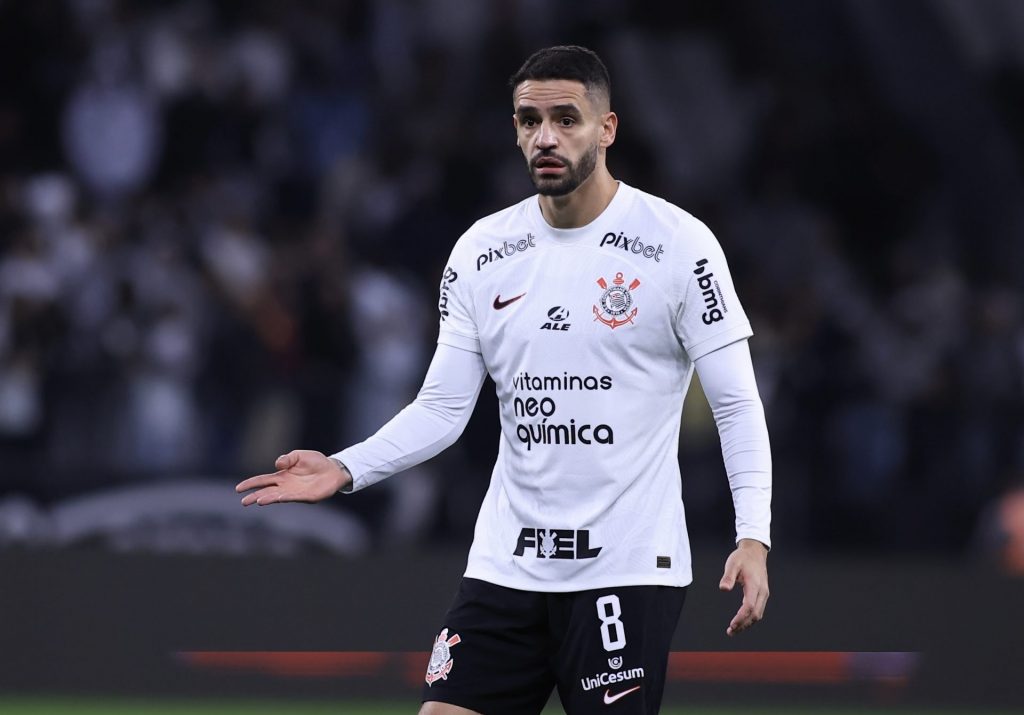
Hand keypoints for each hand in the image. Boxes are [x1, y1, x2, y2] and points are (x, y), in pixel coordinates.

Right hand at [235, 450, 350, 505]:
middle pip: (267, 492)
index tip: (238, 488)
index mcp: (282, 476)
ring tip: (258, 501)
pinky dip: (285, 497)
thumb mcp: (299, 455)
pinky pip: (294, 497)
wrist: (333, 469)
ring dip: (268, 499)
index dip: (251, 484)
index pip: (262, 480)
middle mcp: (286, 486)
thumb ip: (287, 458)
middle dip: (255, 496)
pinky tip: (278, 497)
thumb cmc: (316, 462)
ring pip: (278, 496)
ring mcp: (295, 492)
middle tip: (244, 502)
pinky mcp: (306, 496)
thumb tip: (277, 465)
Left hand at [718, 538, 768, 636]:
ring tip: (733, 630)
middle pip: (755, 614)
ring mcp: (764, 593)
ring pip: (758, 614)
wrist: (755, 552)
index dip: (741, 618)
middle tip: (730, 632)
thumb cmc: (742, 558)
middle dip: (743, 625)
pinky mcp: (762, 594)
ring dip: (747, 624)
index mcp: (755, 585)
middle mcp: (762, 592)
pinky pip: (758, 610)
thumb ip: (728, 576)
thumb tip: (723, 589)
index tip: (732, 625)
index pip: (749, 606)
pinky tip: (740, 621)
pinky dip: (750, 618)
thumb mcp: (732, 563)